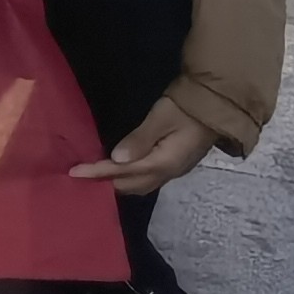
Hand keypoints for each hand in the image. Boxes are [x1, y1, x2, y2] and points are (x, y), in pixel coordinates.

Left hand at [75, 95, 213, 196]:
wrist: (218, 107)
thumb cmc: (186, 108)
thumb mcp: (162, 117)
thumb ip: (140, 139)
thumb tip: (117, 158)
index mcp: (163, 163)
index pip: (123, 171)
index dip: (98, 172)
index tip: (75, 172)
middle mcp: (167, 173)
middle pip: (131, 184)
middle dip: (105, 183)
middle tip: (80, 177)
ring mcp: (173, 171)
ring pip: (139, 185)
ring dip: (117, 183)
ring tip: (94, 178)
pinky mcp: (174, 165)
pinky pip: (147, 179)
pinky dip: (129, 179)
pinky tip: (119, 172)